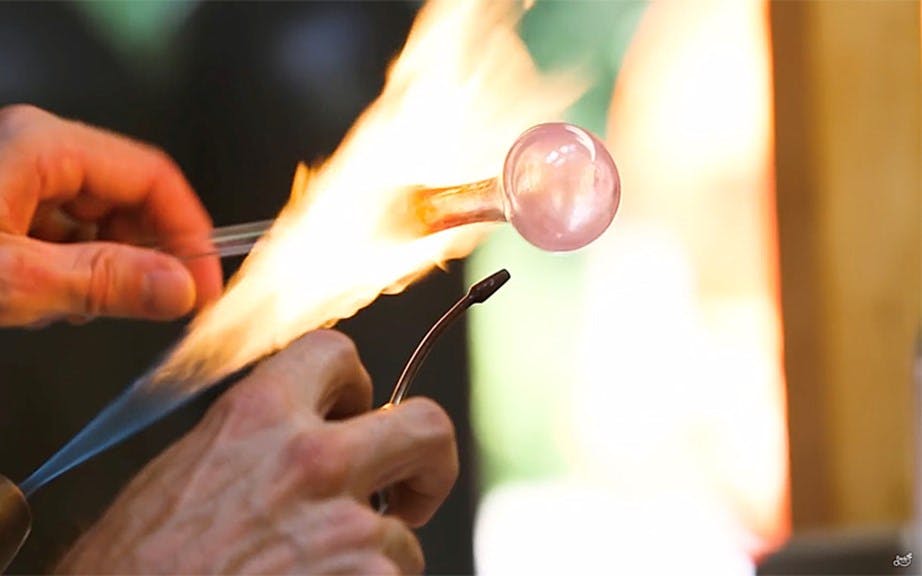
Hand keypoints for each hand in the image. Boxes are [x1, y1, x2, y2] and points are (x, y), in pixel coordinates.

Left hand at [0, 105, 221, 325]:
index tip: (205, 284)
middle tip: (155, 305)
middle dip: (144, 256)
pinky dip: (65, 271)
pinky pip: (58, 235)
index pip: (153, 178)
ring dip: (101, 269)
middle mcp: (31, 150)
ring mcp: (12, 176)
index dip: (190, 233)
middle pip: (126, 200)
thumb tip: (178, 286)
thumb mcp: (14, 277)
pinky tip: (44, 300)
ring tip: (75, 306)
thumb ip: (102, 281)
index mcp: (41, 145)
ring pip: (94, 223)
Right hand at [57, 331, 457, 573]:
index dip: (358, 384)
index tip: (358, 413)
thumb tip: (290, 439)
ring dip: (374, 559)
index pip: (338, 353)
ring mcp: (345, 526)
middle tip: (411, 493)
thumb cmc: (133, 566)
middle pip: (426, 425)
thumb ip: (251, 442)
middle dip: (430, 461)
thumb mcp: (183, 472)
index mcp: (258, 416)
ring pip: (403, 534)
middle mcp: (310, 459)